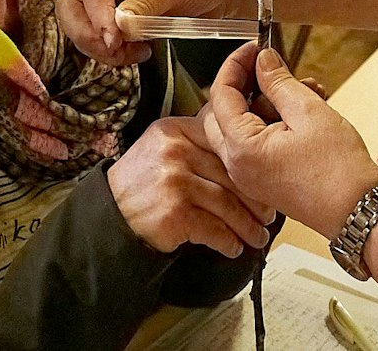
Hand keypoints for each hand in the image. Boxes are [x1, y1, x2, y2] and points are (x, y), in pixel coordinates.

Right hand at [60, 0, 253, 64]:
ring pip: (85, 28)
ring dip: (101, 48)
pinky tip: (142, 53)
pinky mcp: (127, 24)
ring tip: (132, 53)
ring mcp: (117, 3)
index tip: (114, 38)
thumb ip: (147, 4)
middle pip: (73, 7)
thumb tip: (117, 25)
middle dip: (87, 33)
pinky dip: (116, 54)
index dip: (96, 15)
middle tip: (113, 50)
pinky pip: (106, 42)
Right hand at [107, 116, 274, 258]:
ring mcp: (175, 182)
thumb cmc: (141, 185)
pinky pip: (214, 229)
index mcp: (176, 130)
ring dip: (247, 225)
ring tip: (257, 236)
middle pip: (231, 175)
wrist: (109, 217)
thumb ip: (195, 143)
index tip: (265, 180)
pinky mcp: (174, 213)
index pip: (225, 142)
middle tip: (268, 215)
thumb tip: (243, 151)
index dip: (250, 165)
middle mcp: (176, 152)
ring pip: (228, 204)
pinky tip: (233, 247)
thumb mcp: (162, 148)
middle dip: (255, 200)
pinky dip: (228, 241)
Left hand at [203, 43, 377, 240]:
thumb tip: (263, 61)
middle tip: (269, 67)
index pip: (221, 94)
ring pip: (243, 126)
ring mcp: (250, 176)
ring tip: (304, 89)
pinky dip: (275, 122)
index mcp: (242, 149)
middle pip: (223, 112)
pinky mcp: (265, 180)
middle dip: (247, 84)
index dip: (236, 65)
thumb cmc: (338, 171)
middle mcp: (238, 166)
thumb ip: (278, 82)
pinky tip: (304, 110)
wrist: (358, 211)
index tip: (253, 49)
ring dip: (267, 103)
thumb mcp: (308, 111)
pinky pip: (258, 142)